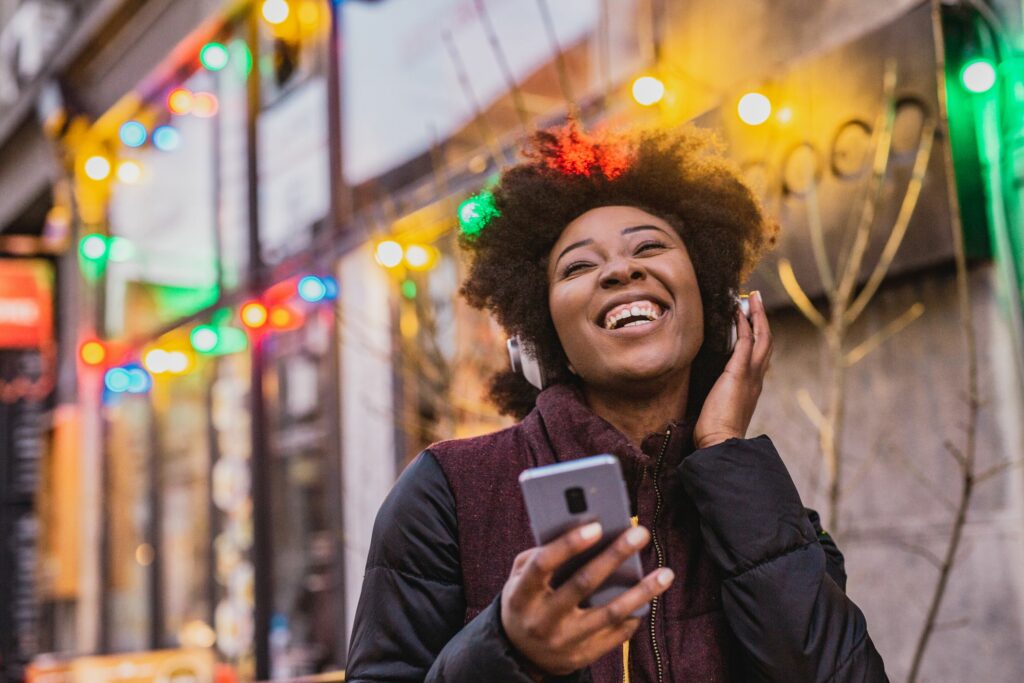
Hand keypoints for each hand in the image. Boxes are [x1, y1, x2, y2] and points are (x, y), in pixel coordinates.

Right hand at [501, 522, 674, 675]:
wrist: (521, 655)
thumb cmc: (525, 601)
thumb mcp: (519, 579)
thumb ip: (539, 555)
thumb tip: (580, 531)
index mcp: (521, 595)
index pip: (544, 565)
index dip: (569, 544)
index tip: (597, 525)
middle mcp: (542, 620)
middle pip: (583, 584)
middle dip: (614, 555)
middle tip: (640, 533)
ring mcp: (564, 641)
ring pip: (609, 613)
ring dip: (641, 592)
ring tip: (666, 573)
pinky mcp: (582, 656)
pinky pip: (616, 634)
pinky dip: (635, 614)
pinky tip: (650, 597)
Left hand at [694, 290, 772, 449]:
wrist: (720, 444)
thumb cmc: (715, 432)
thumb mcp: (720, 408)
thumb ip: (719, 395)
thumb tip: (707, 388)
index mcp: (752, 387)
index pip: (759, 356)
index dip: (757, 336)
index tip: (751, 321)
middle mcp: (756, 379)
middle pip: (766, 342)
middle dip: (761, 319)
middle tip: (755, 300)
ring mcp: (751, 375)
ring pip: (762, 338)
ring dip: (756, 315)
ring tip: (750, 298)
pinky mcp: (739, 373)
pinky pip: (745, 342)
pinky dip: (743, 325)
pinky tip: (737, 312)